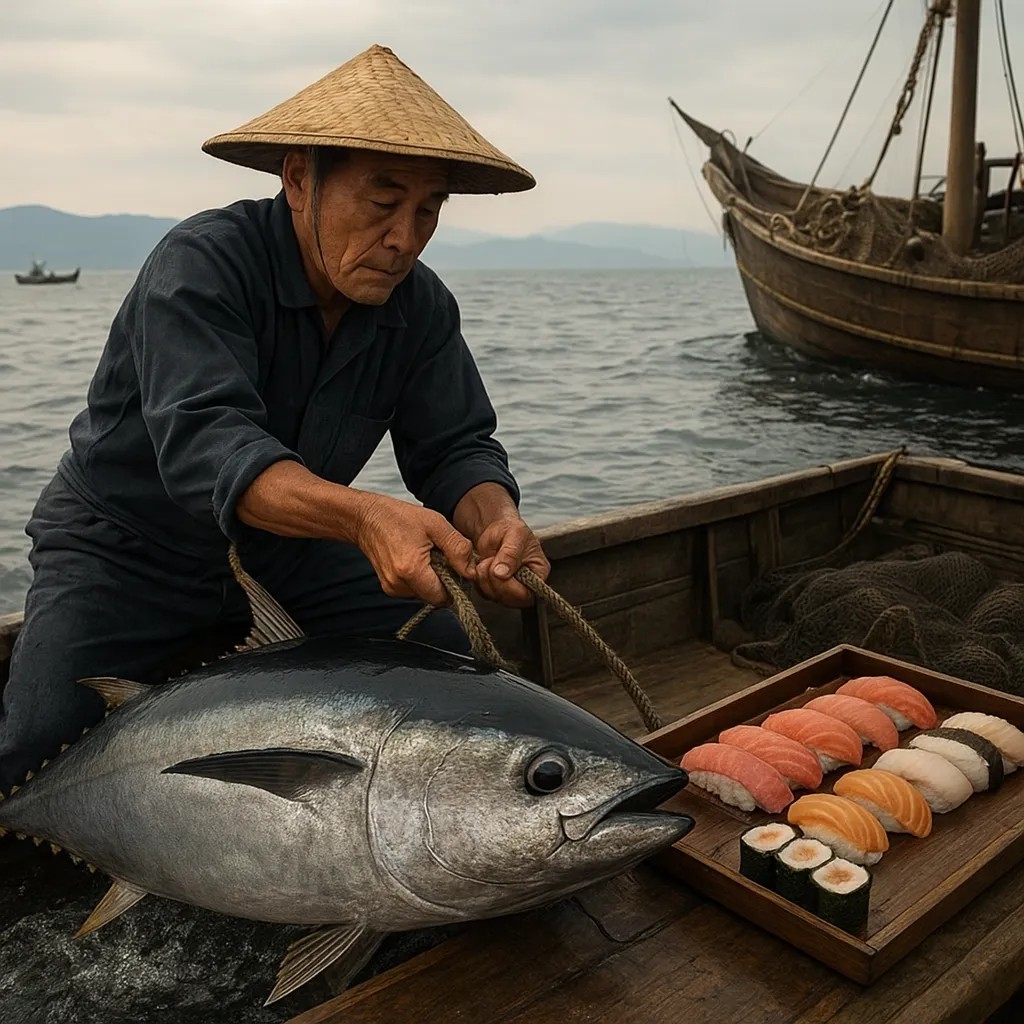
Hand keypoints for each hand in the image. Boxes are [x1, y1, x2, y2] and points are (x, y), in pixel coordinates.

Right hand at [353, 493, 475, 605]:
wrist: (367, 518)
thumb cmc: (399, 517)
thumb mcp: (436, 524)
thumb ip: (457, 548)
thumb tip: (471, 572)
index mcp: (412, 569)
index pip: (443, 597)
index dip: (454, 585)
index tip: (455, 568)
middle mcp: (399, 584)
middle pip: (434, 597)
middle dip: (443, 582)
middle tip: (439, 557)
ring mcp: (391, 587)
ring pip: (424, 594)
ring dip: (431, 580)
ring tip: (425, 556)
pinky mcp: (388, 587)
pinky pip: (413, 590)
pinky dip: (419, 579)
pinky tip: (415, 560)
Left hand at [473, 515, 550, 607]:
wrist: (495, 529)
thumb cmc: (510, 529)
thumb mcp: (515, 534)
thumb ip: (510, 553)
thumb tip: (502, 573)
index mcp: (539, 573)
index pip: (528, 594)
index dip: (510, 586)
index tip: (498, 569)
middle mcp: (528, 586)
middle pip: (512, 600)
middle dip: (495, 582)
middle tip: (490, 561)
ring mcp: (511, 590)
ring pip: (496, 598)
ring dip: (485, 580)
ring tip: (487, 560)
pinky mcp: (496, 590)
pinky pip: (485, 594)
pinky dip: (479, 581)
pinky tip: (482, 566)